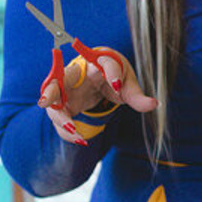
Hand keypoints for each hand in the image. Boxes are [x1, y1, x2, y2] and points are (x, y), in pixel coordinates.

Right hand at [38, 47, 157, 146]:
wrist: (99, 73)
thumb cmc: (113, 74)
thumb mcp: (128, 84)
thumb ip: (137, 96)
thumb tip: (154, 104)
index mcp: (98, 62)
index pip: (105, 62)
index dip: (111, 72)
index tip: (118, 84)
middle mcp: (78, 73)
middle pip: (59, 78)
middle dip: (51, 90)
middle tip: (47, 102)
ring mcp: (66, 89)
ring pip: (53, 101)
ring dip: (59, 116)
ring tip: (75, 132)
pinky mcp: (63, 104)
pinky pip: (59, 117)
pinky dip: (66, 130)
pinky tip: (79, 139)